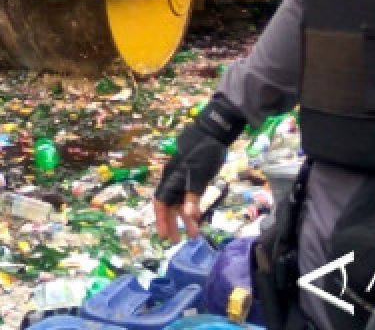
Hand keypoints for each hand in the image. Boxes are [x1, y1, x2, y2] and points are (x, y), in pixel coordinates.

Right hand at [153, 122, 228, 241]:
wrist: (214, 134)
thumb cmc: (205, 154)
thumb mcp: (200, 176)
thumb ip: (194, 196)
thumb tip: (190, 216)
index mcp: (171, 178)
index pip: (161, 201)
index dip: (161, 218)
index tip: (163, 235)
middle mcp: (174, 179)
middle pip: (169, 205)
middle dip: (172, 223)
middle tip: (177, 240)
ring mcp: (184, 178)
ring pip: (181, 202)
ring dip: (186, 218)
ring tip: (193, 234)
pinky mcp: (194, 177)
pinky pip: (190, 197)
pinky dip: (193, 208)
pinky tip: (199, 217)